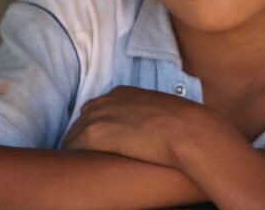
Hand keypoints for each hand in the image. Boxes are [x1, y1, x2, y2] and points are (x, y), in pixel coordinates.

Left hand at [62, 85, 225, 167]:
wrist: (192, 133)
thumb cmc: (186, 128)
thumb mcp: (164, 113)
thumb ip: (150, 117)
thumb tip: (155, 132)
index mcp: (123, 93)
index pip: (96, 109)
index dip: (98, 128)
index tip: (102, 145)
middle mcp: (108, 99)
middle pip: (81, 120)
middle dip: (83, 138)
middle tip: (90, 158)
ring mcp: (100, 114)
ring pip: (74, 134)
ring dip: (78, 149)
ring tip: (85, 167)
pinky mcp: (96, 133)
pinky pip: (72, 146)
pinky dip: (74, 157)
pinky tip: (83, 170)